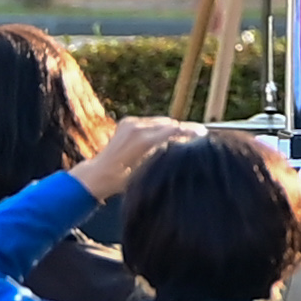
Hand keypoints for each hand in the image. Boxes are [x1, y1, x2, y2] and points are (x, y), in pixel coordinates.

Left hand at [78, 116, 197, 205]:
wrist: (97, 174)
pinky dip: (159, 127)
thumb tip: (184, 145)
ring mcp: (131, 123)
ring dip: (171, 128)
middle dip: (182, 129)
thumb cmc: (122, 179)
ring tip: (181, 137)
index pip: (174, 129)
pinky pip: (151, 121)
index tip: (203, 133)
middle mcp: (137, 127)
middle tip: (196, 137)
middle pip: (169, 123)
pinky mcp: (127, 121)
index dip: (190, 130)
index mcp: (144, 140)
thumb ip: (166, 154)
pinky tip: (163, 137)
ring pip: (161, 121)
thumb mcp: (148, 170)